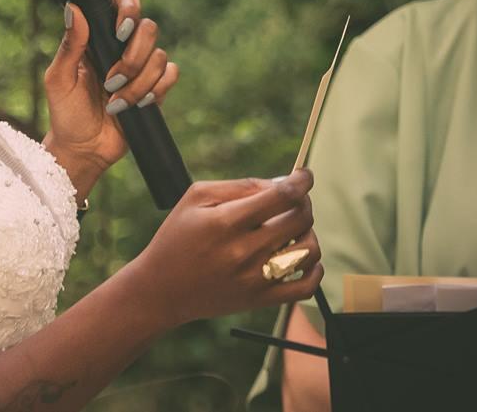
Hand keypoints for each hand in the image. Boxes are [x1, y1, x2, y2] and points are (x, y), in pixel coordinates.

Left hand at [43, 0, 179, 173]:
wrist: (84, 150)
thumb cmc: (65, 112)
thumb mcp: (59, 78)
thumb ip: (69, 44)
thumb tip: (73, 8)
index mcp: (98, 35)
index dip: (129, 6)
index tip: (120, 31)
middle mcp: (122, 46)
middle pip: (148, 27)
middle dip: (133, 58)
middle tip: (111, 81)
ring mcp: (140, 66)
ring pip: (160, 55)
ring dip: (138, 82)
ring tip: (115, 101)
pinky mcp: (154, 87)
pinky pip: (171, 74)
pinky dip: (155, 90)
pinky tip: (136, 105)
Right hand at [130, 169, 322, 331]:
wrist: (162, 289)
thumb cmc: (176, 237)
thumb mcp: (195, 199)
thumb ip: (238, 187)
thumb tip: (278, 185)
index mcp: (226, 222)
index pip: (281, 196)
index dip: (301, 181)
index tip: (304, 175)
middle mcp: (244, 251)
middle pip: (299, 219)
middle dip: (304, 201)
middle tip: (295, 198)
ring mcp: (255, 279)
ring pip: (308, 250)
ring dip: (308, 231)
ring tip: (294, 226)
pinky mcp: (261, 300)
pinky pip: (306, 287)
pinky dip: (314, 268)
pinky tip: (301, 254)